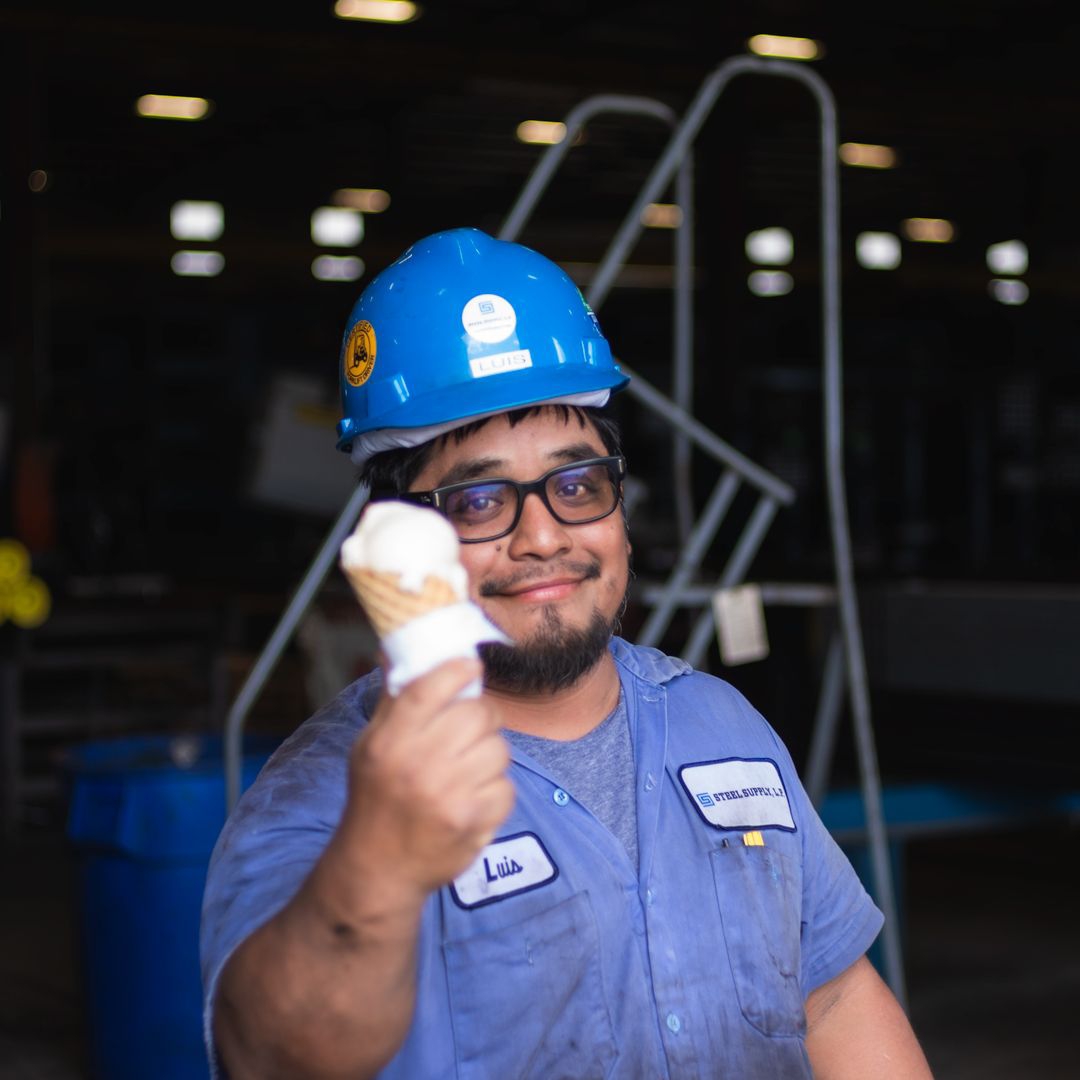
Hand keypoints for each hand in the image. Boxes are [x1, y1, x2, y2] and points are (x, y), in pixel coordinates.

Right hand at [340, 658, 514, 900]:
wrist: (379, 868)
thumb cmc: (376, 798)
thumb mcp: (370, 746)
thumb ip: (394, 701)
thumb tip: (398, 651)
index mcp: (389, 741)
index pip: (431, 687)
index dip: (458, 670)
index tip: (470, 668)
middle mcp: (418, 764)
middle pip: (478, 713)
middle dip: (482, 716)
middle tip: (472, 728)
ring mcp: (448, 794)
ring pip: (499, 749)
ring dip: (490, 756)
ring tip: (468, 769)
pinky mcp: (473, 820)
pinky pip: (506, 786)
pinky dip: (495, 792)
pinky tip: (472, 799)